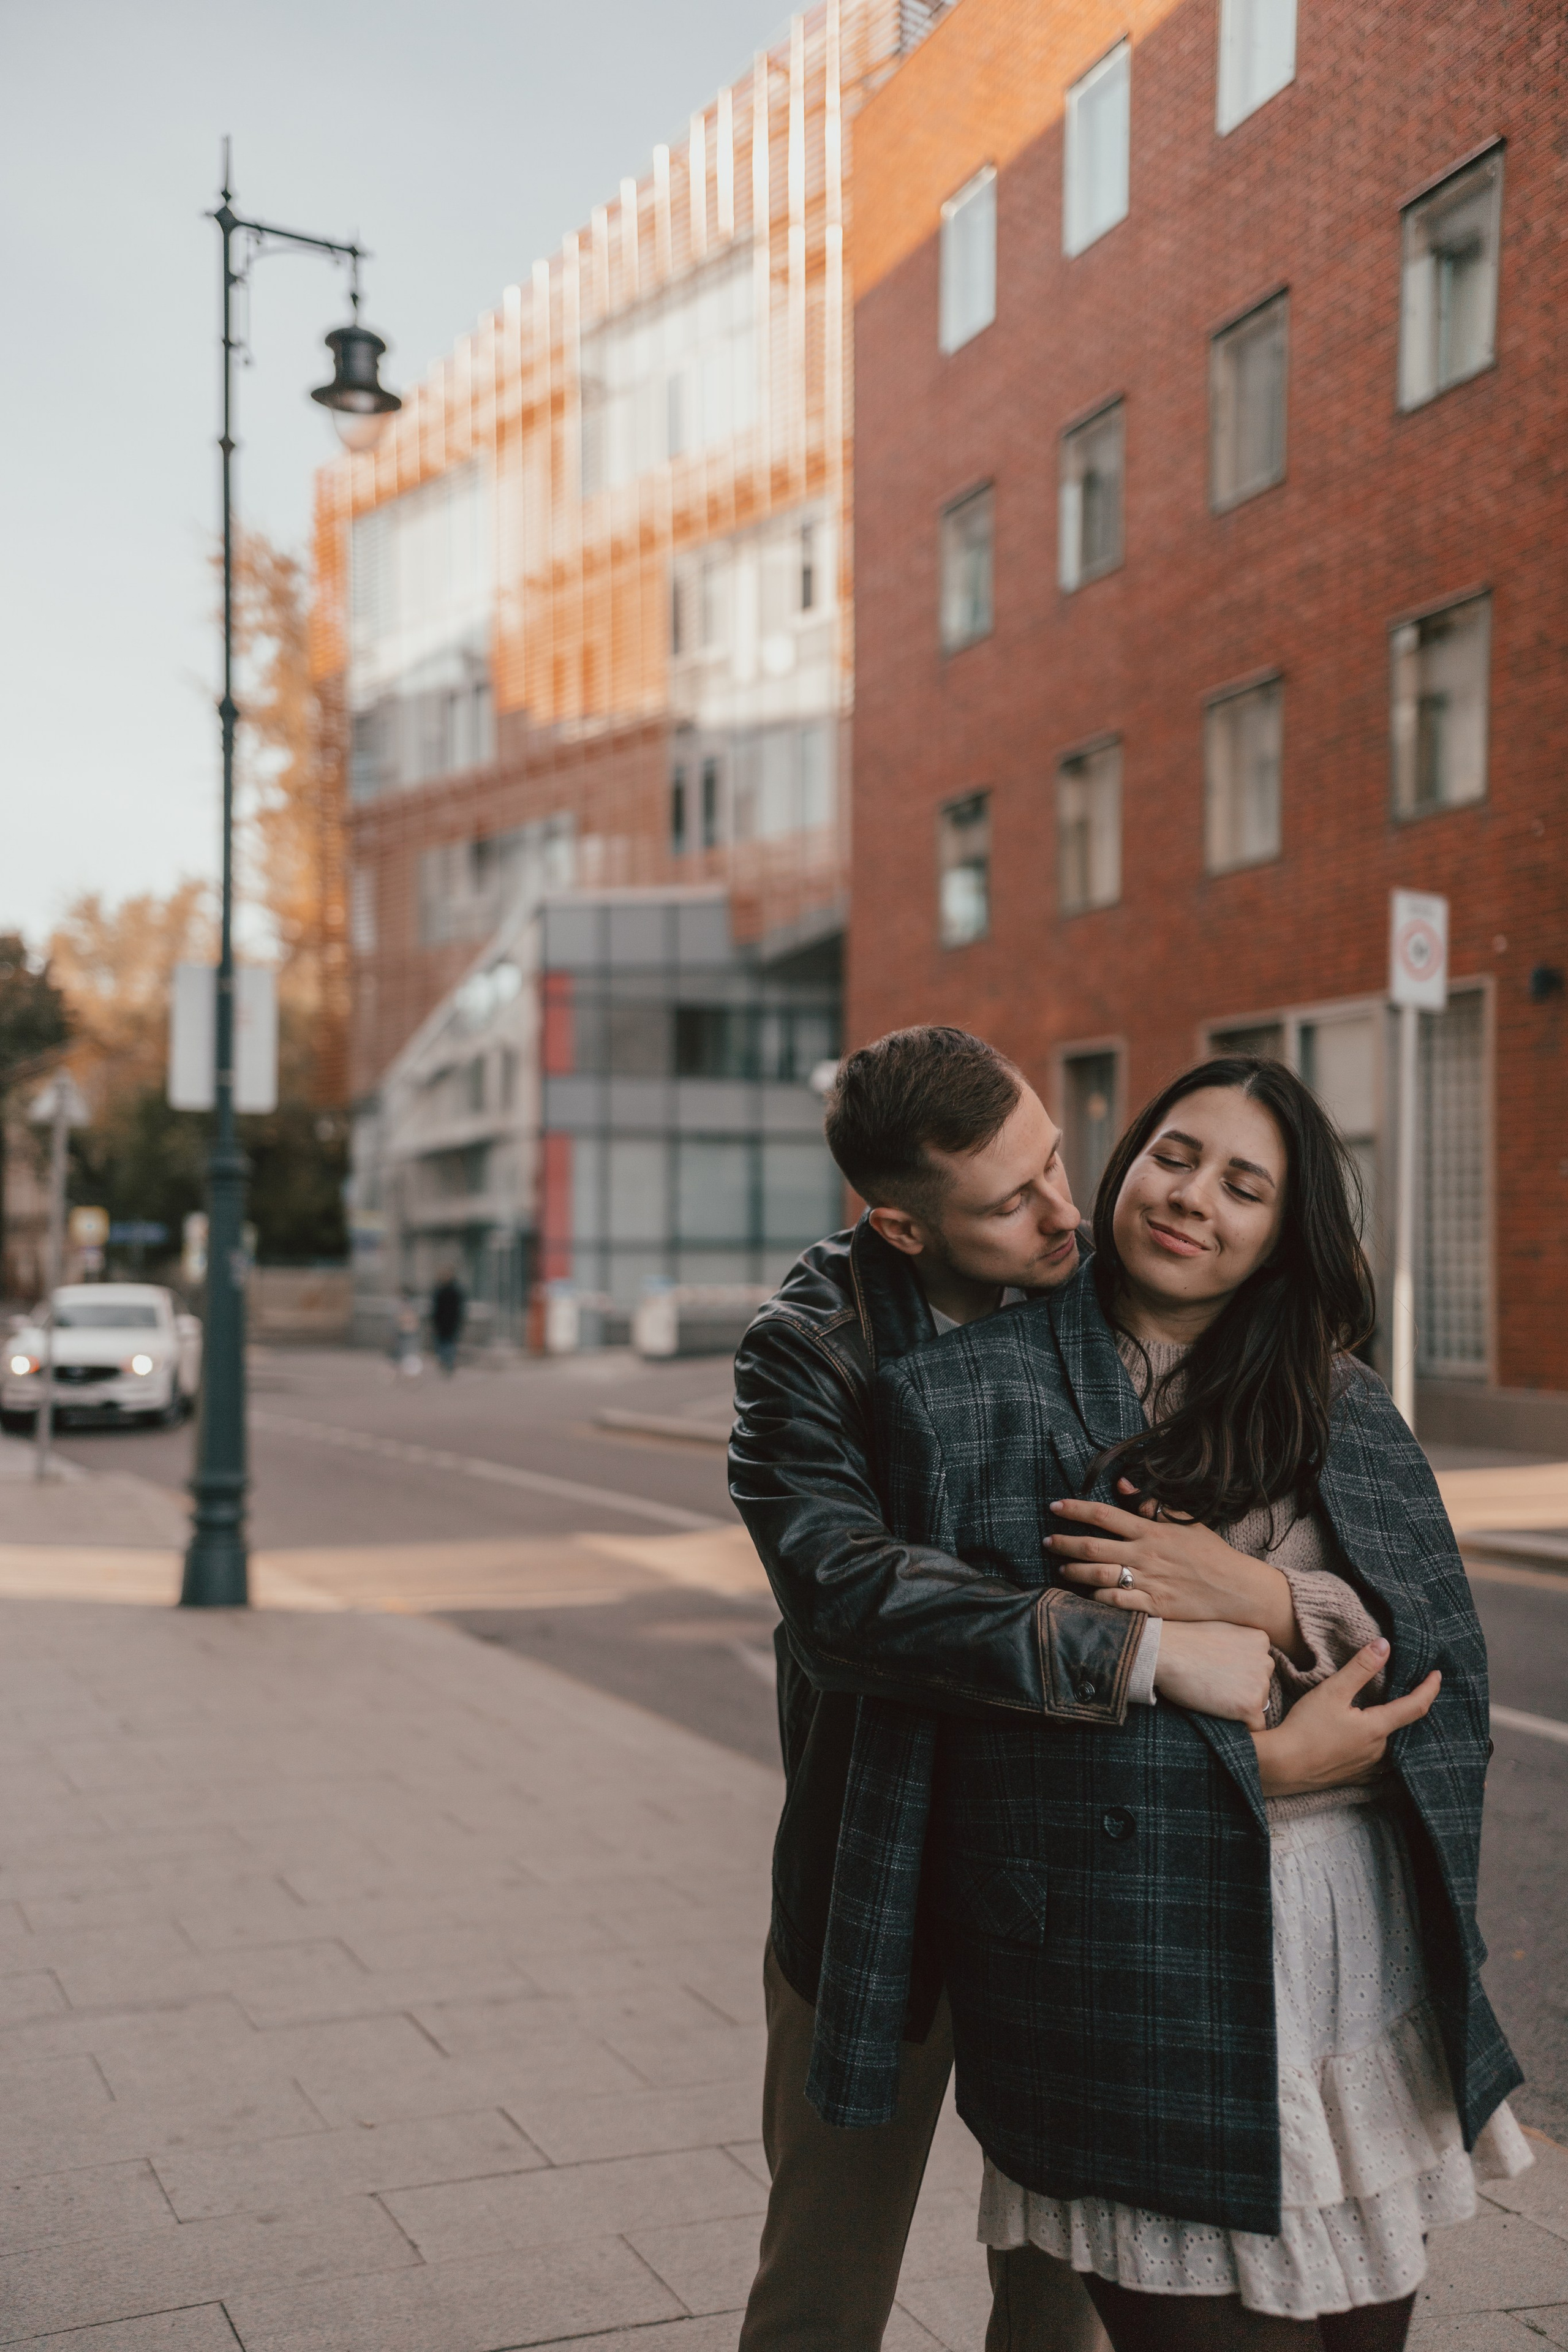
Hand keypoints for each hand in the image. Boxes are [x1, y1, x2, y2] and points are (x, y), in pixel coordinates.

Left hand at [1049, 1482, 1301, 1655]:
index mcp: (1150, 1531)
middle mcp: (1145, 1554)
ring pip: (1098, 1576)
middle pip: (1092, 1547)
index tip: (1054, 1506)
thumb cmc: (1209, 1552)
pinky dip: (1097, 1599)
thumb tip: (1122, 1484)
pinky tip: (1086, 1596)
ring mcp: (1148, 1581)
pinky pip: (1116, 1603)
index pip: (1104, 1515)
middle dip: (1064, 1543)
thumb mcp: (1183, 1521)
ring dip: (1074, 1572)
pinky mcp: (1153, 1605)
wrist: (1234, 1588)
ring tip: (1061, 1569)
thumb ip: (1151, 1504)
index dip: (1075, 1509)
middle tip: (1046, 1541)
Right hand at [1153, 1621, 1273, 1729]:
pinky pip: (1256, 1726)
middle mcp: (1266, 1660)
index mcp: (1260, 1640)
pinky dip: (1241, 1725)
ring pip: (1258, 1704)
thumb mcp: (1221, 1631)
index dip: (1239, 1672)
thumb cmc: (1183, 1641)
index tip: (1219, 1672)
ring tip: (1212, 1696)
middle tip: (1214, 1685)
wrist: (1165, 1653)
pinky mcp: (1250, 1706)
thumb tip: (1240, 1664)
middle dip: (1242, 1689)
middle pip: (1262, 1685)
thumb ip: (1239, 1645)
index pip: (1260, 1665)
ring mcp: (1261, 1684)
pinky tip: (1219, 1713)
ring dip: (1239, 1705)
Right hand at [1253, 1640, 1440, 1796]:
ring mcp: (1368, 1767)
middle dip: (1409, 1706)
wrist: (1282, 1766)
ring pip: (1390, 1743)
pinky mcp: (1354, 1776)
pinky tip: (1369, 1741)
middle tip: (1413, 1689)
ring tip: (1389, 1711)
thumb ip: (1361, 1668)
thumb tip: (1385, 1645)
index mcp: (1377, 1728)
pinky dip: (1379, 1745)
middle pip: (1403, 1725)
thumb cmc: (1306, 1727)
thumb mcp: (1333, 1691)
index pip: (1416, 1706)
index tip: (1437, 1675)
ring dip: (1392, 1726)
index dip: (1430, 1689)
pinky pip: (1377, 1761)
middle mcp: (1379, 1750)